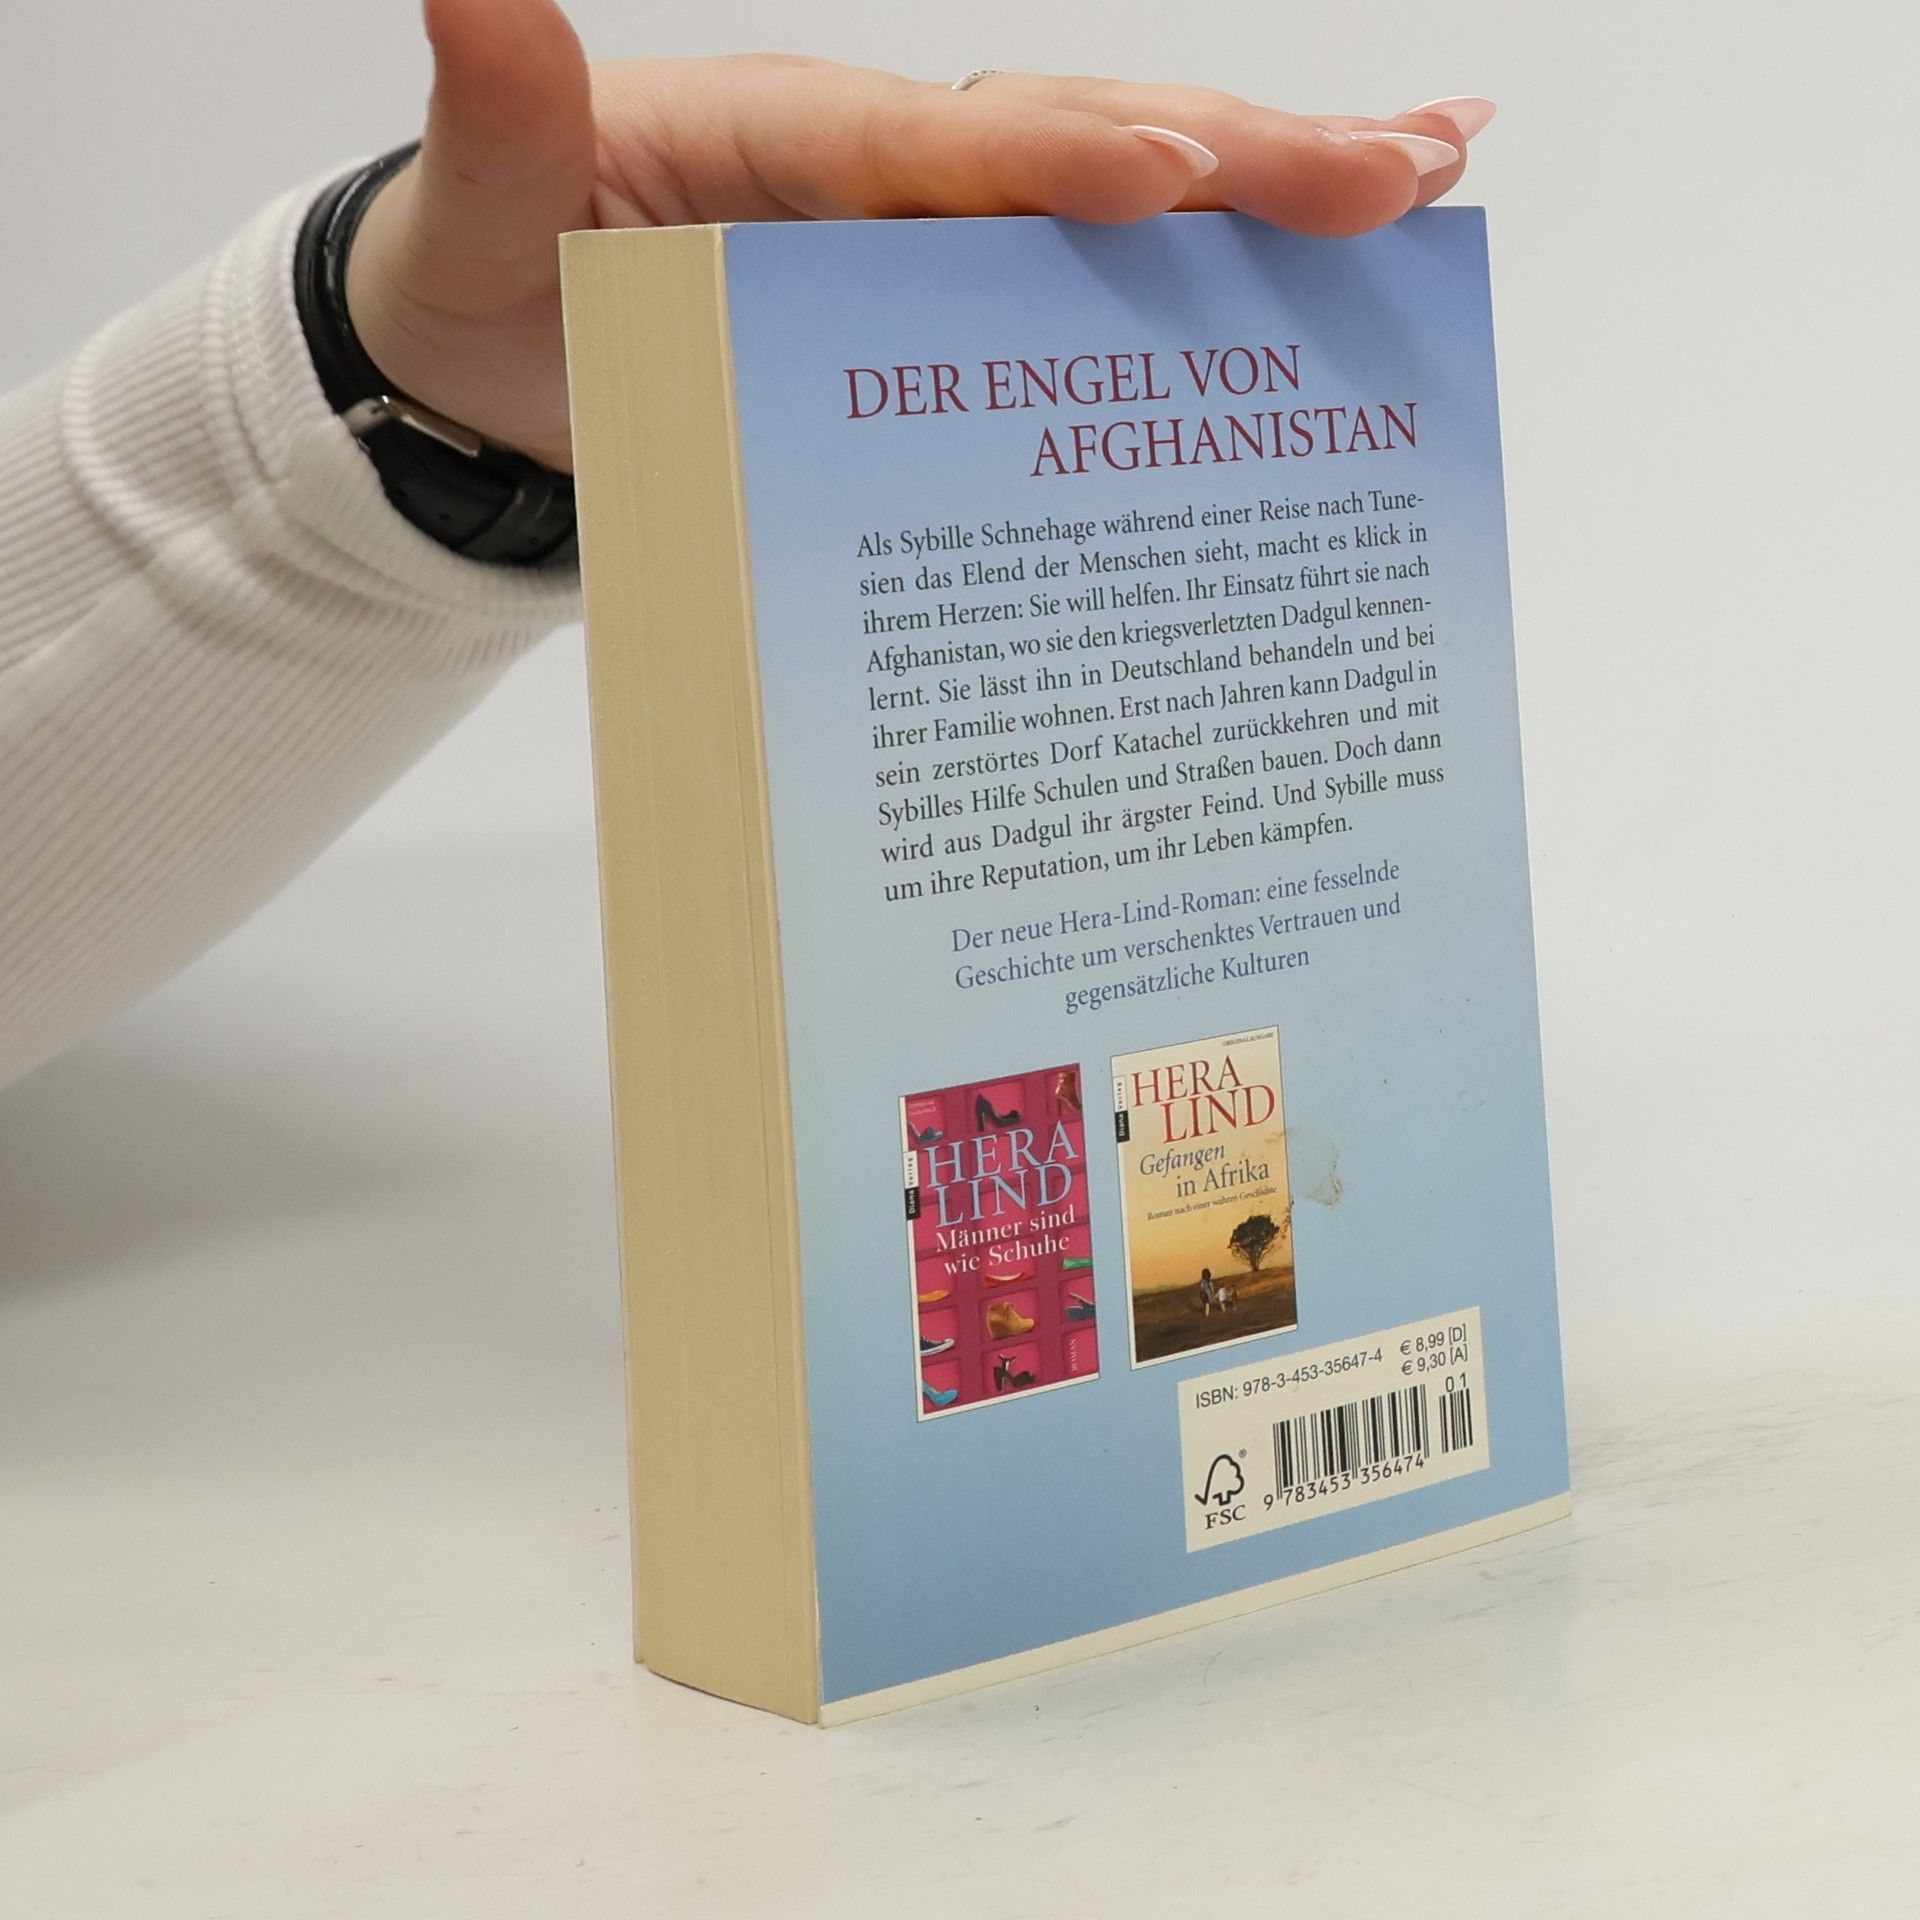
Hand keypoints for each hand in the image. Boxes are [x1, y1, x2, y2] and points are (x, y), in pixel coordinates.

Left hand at [347, 0, 1490, 471]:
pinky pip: (1087, 303)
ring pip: (1118, 211)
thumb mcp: (476, 215)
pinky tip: (1315, 288)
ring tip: (1423, 181)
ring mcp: (931, 242)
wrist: (504, 366)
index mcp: (789, 140)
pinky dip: (1203, 291)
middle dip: (1236, 157)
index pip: (936, 143)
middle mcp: (887, 172)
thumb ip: (502, 125)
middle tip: (1400, 168)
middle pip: (1077, 146)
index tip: (1166, 175)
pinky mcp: (951, 319)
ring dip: (1270, 199)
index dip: (1054, 161)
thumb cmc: (498, 288)